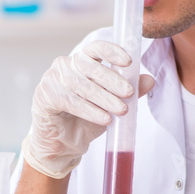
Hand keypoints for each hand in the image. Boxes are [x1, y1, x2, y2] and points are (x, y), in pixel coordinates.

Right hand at [22, 40, 154, 178]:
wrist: (64, 145)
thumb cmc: (85, 120)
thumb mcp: (111, 105)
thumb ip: (129, 91)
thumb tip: (150, 80)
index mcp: (82, 61)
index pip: (96, 48)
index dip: (112, 51)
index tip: (128, 62)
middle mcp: (65, 65)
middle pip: (90, 67)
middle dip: (112, 80)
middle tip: (129, 93)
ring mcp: (52, 78)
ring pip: (82, 85)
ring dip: (104, 98)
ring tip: (121, 110)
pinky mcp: (45, 95)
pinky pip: (70, 101)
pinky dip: (90, 110)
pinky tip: (104, 118)